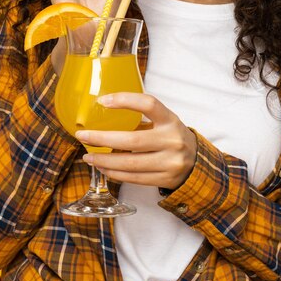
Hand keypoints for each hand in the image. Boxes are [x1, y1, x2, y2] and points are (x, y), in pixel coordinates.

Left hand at [75, 93, 197, 190]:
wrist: (197, 163)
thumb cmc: (172, 137)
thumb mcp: (164, 122)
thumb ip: (141, 119)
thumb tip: (102, 115)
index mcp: (170, 120)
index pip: (148, 104)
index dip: (125, 100)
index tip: (103, 101)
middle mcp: (172, 140)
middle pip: (132, 140)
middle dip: (102, 138)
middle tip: (83, 136)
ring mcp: (170, 162)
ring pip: (130, 164)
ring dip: (105, 161)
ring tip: (89, 157)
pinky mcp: (165, 179)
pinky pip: (134, 178)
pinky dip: (115, 173)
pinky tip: (104, 168)